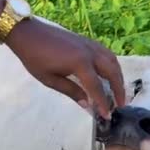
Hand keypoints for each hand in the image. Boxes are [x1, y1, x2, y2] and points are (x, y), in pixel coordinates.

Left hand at [6, 17, 125, 118]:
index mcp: (80, 63)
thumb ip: (71, 91)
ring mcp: (90, 44)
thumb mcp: (50, 79)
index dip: (103, 102)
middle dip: (119, 89)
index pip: (97, 87)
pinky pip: (106, 53)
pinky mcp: (87, 40)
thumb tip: (87, 105)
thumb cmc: (35, 58)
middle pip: (112, 72)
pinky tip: (110, 73)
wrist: (28, 34)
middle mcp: (90, 52)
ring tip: (118, 90)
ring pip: (112, 60)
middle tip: (121, 104)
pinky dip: (112, 65)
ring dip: (118, 76)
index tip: (108, 115)